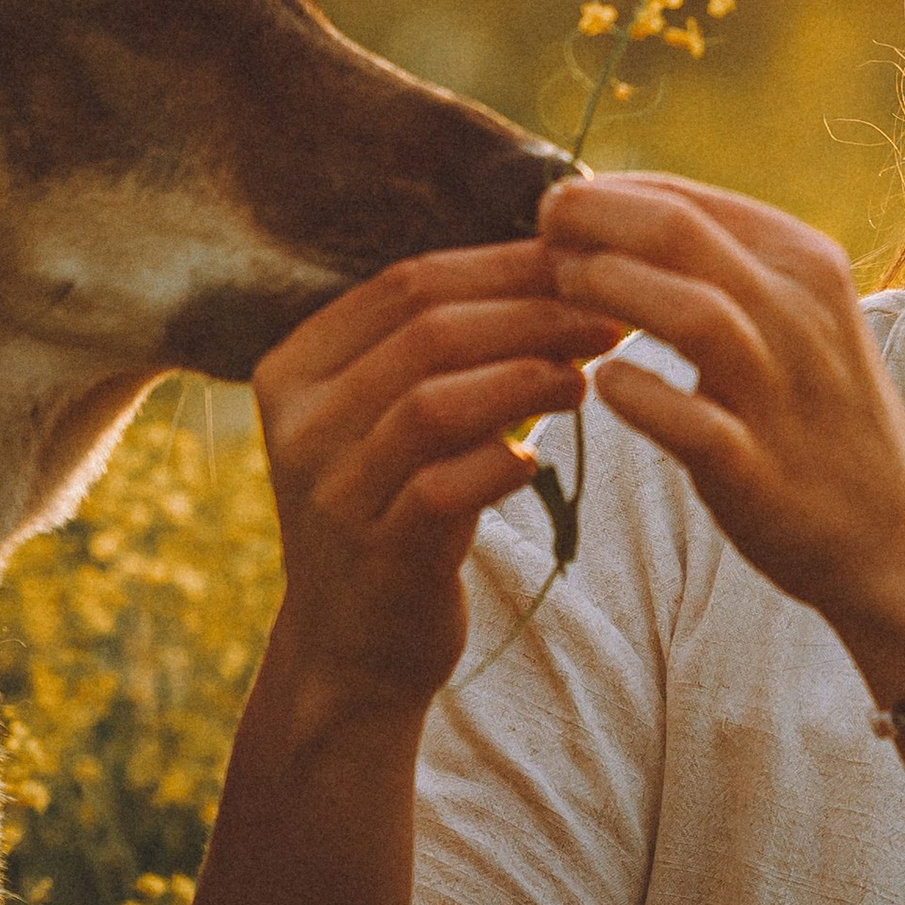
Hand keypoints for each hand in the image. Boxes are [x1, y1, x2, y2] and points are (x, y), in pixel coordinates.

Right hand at [252, 242, 624, 714]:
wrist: (353, 650)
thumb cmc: (396, 509)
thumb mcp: (392, 418)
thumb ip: (440, 346)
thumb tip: (558, 254)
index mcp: (294, 368)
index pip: (403, 282)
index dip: (502, 264)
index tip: (582, 261)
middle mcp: (298, 424)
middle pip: (426, 330)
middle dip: (532, 312)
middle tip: (610, 314)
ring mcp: (329, 492)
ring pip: (435, 401)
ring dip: (527, 376)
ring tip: (587, 374)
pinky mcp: (374, 556)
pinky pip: (446, 488)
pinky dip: (502, 462)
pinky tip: (538, 459)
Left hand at [537, 172, 904, 699]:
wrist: (895, 530)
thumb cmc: (819, 410)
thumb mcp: (795, 313)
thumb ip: (722, 265)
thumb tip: (616, 218)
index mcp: (805, 263)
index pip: (685, 199)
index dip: (605, 196)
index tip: (560, 216)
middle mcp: (800, 315)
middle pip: (677, 232)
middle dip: (592, 223)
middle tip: (542, 239)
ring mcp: (782, 392)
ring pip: (689, 312)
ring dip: (609, 291)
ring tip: (565, 295)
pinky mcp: (758, 469)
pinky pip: (685, 419)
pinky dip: (632, 393)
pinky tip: (601, 384)